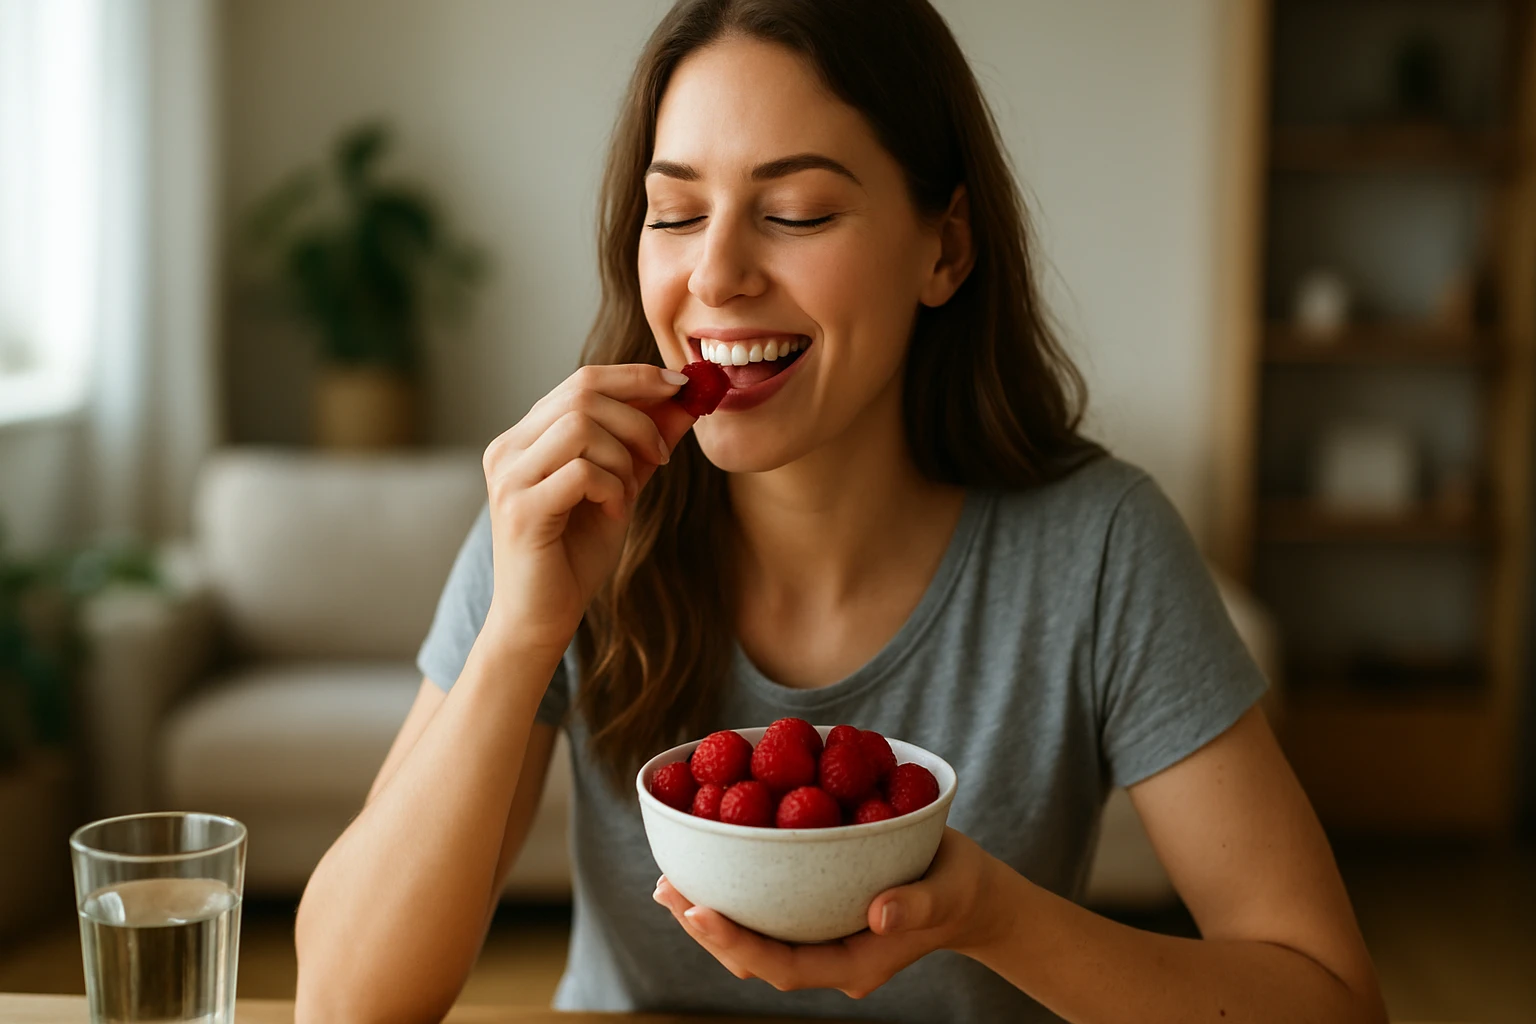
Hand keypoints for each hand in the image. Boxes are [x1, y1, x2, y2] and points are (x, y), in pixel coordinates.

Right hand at [481, 363, 696, 658]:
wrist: (541, 619)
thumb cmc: (574, 556)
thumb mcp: (620, 490)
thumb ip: (644, 447)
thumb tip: (685, 401)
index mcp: (526, 438)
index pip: (582, 381)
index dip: (636, 378)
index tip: (680, 385)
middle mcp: (508, 449)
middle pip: (582, 393)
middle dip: (638, 417)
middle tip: (662, 454)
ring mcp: (509, 477)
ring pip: (581, 425)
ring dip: (623, 456)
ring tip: (627, 494)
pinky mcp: (520, 508)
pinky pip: (582, 471)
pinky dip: (612, 487)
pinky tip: (612, 513)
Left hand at [653, 828, 1005, 998]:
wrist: (966, 891)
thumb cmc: (959, 889)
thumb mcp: (947, 892)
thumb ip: (915, 905)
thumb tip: (878, 914)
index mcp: (851, 963)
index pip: (781, 965)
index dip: (735, 942)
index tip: (697, 911)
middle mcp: (825, 956)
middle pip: (752, 956)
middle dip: (705, 927)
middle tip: (666, 888)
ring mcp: (817, 936)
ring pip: (751, 936)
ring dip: (709, 910)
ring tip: (670, 881)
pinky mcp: (814, 911)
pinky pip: (765, 910)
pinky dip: (734, 890)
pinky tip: (708, 863)